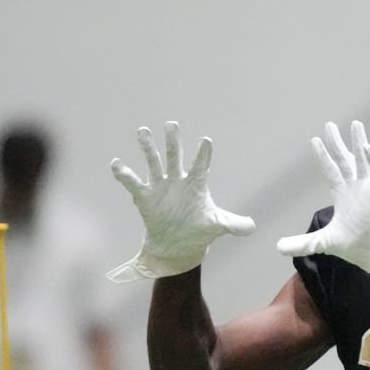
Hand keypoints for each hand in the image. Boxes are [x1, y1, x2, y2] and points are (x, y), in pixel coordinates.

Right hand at [107, 121, 254, 281]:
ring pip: (153, 163)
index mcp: (196, 184)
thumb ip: (235, 225)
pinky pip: (132, 183)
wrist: (177, 245)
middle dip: (172, 141)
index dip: (204, 154)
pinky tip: (117, 164)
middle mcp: (178, 180)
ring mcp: (160, 186)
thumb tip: (252, 227)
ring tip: (143, 131)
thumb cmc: (199, 231)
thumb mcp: (218, 227)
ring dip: (148, 148)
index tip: (206, 141)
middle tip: (172, 124)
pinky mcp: (145, 197)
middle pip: (174, 156)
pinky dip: (124, 174)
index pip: (201, 165)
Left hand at [276, 121, 369, 282]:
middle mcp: (355, 188)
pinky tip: (367, 149)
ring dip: (360, 143)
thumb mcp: (323, 243)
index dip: (323, 156)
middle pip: (345, 159)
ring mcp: (368, 188)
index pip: (331, 170)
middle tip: (329, 125)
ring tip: (355, 125)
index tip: (314, 141)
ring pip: (363, 160)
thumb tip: (278, 247)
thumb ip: (302, 243)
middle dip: (337, 142)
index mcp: (343, 195)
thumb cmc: (355, 247)